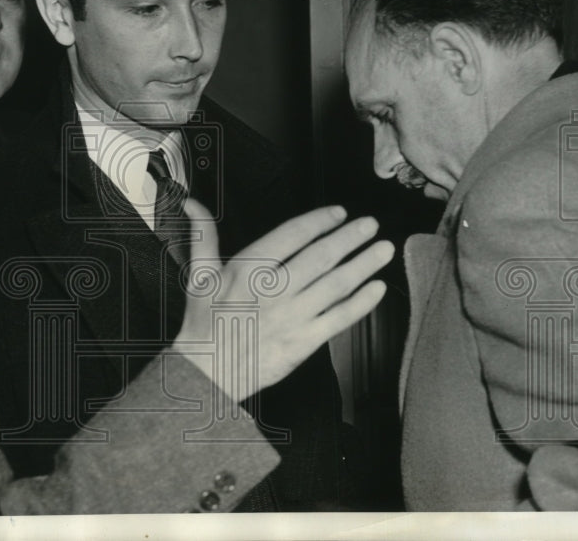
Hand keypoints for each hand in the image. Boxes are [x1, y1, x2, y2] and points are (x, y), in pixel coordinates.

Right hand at [172, 200, 392, 402]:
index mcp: (248, 271)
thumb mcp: (199, 274)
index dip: (318, 221)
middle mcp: (274, 292)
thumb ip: (203, 235)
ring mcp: (292, 317)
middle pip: (320, 257)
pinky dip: (361, 303)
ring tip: (383, 249)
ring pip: (335, 286)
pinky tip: (377, 289)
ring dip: (363, 265)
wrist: (207, 372)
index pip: (291, 236)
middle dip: (349, 238)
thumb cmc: (204, 324)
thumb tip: (193, 205)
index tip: (338, 213)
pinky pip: (339, 319)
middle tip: (370, 224)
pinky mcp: (304, 342)